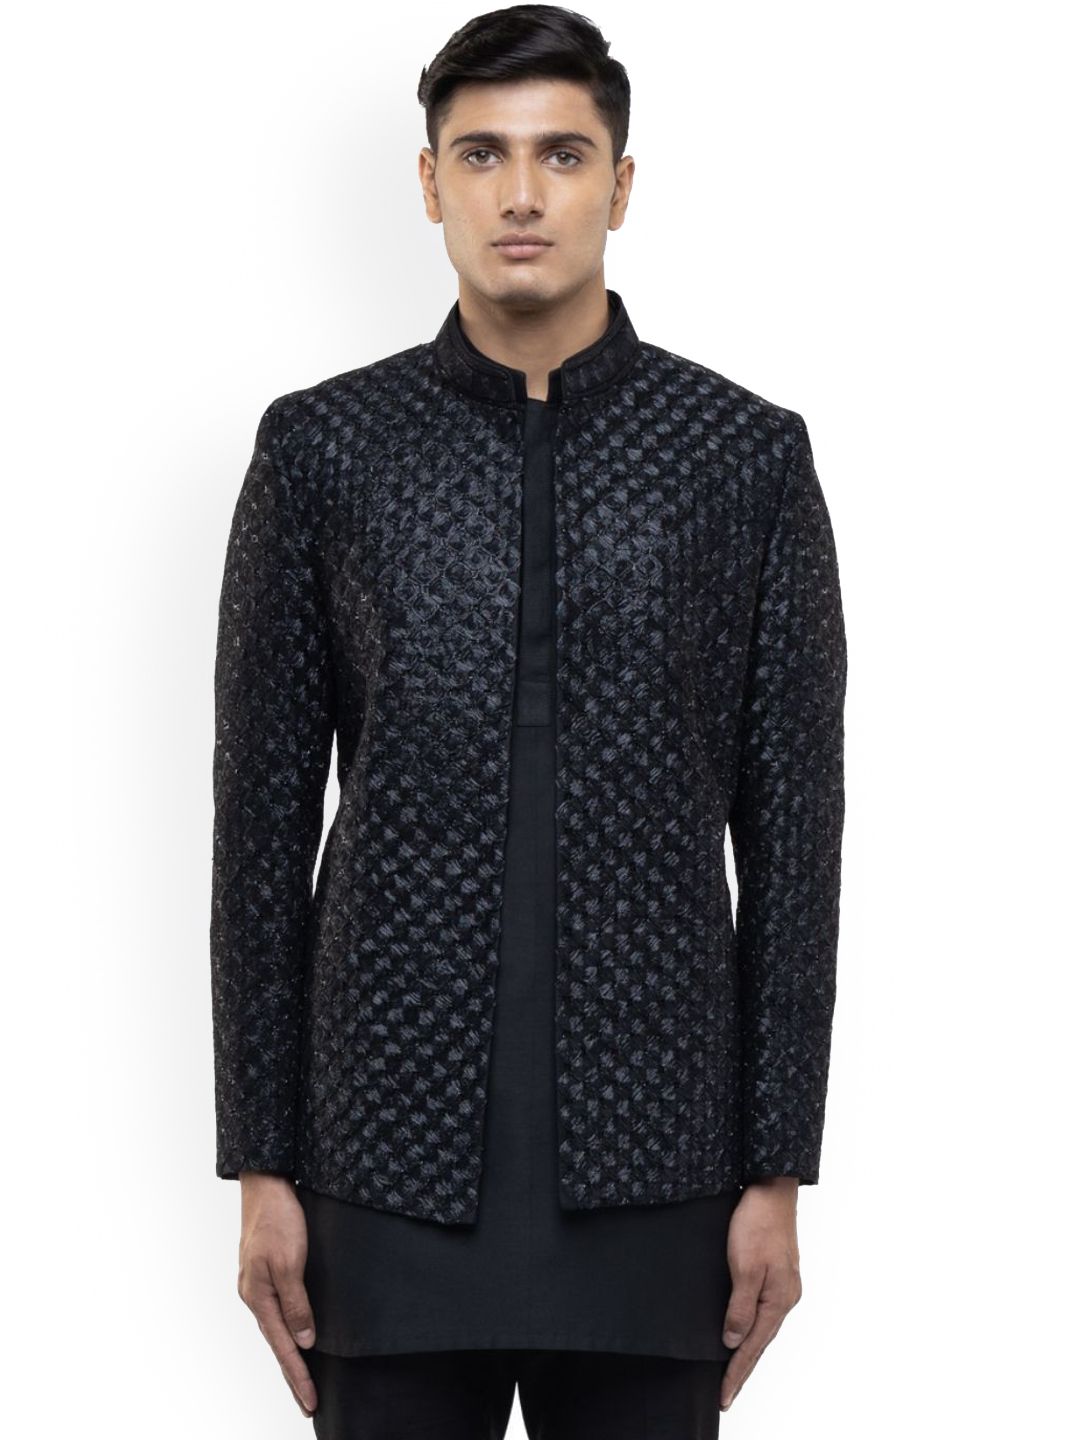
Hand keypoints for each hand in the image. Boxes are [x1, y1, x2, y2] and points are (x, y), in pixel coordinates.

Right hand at [236, 1172, 318, 1416]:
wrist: (266, 1183)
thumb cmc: (278, 1218)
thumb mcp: (289, 1261)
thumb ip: (295, 1302)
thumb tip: (304, 1340)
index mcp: (258, 1296)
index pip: (282, 1347)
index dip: (298, 1376)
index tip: (312, 1403)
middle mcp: (255, 1295)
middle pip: (277, 1344)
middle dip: (293, 1376)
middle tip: (308, 1405)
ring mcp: (259, 1284)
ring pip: (277, 1329)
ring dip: (291, 1356)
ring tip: (304, 1381)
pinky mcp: (268, 1272)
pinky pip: (279, 1311)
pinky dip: (289, 1331)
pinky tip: (298, 1336)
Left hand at [719, 1177, 801, 1411]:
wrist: (771, 1189)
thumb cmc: (757, 1223)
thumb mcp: (744, 1266)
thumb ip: (740, 1306)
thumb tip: (732, 1341)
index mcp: (779, 1300)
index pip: (753, 1347)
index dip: (736, 1373)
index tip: (723, 1397)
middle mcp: (785, 1297)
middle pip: (761, 1341)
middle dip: (742, 1368)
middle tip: (726, 1394)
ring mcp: (782, 1285)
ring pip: (762, 1326)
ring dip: (747, 1348)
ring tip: (732, 1370)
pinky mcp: (776, 1273)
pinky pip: (762, 1309)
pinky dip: (751, 1326)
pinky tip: (741, 1329)